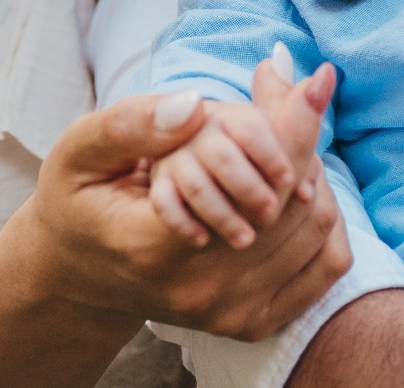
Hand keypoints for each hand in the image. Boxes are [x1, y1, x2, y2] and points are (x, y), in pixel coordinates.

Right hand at [13, 56, 351, 341]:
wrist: (77, 276)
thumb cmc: (79, 203)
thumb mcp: (80, 152)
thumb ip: (131, 123)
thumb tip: (194, 103)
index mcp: (157, 245)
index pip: (260, 183)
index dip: (294, 126)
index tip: (317, 81)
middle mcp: (201, 288)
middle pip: (297, 204)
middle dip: (304, 145)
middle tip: (294, 105)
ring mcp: (230, 311)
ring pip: (318, 230)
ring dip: (316, 177)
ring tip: (288, 147)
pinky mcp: (252, 322)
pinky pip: (325, 267)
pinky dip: (326, 221)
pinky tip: (300, 192)